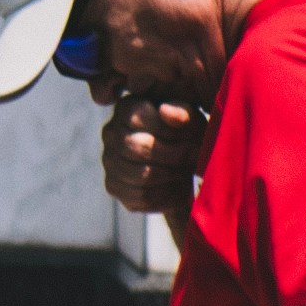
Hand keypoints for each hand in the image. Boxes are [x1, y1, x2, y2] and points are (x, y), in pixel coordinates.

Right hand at [98, 94, 209, 216]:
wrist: (187, 167)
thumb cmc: (189, 136)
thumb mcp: (192, 120)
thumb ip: (181, 112)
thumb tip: (164, 110)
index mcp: (127, 109)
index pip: (138, 117)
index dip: (170, 131)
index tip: (192, 138)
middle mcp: (111, 132)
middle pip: (139, 148)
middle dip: (175, 156)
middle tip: (195, 159)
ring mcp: (109, 160)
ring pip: (141, 174)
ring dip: (172, 176)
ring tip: (187, 172)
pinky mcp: (114, 186)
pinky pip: (140, 196)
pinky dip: (166, 196)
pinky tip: (177, 188)